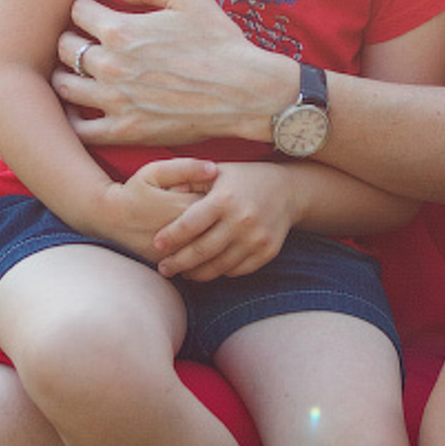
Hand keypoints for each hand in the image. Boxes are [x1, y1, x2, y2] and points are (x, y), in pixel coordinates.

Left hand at [55, 0, 292, 147]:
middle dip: (72, 39)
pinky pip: (80, 128)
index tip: (94, 14)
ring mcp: (115, 101)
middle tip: (84, 42)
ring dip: (66, 75)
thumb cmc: (220, 42)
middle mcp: (110, 65)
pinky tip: (82, 109)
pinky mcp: (125, 131)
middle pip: (64, 48)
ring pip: (64, 86)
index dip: (85, 9)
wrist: (245, 91)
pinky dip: (73, 119)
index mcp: (121, 30)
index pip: (77, 12)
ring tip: (78, 74)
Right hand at [96, 158, 218, 262]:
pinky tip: (203, 243)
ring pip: (208, 250)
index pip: (218, 206)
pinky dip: (203, 256)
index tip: (219, 192)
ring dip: (215, 240)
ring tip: (212, 226)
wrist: (109, 217)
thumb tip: (214, 169)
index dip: (222, 198)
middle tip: (218, 212)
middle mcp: (180, 234)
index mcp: (181, 208)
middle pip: (217, 229)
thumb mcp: (156, 170)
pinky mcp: (168, 263)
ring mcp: (174, 252)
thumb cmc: (134, 190)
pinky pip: (195, 263)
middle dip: (221, 221)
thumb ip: (186, 167)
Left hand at [154, 162, 295, 280]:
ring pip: (218, 267)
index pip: (190, 224)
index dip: (171, 236)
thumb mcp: (217, 172)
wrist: (288, 190)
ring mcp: (256, 239)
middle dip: (177, 263)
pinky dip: (220, 272)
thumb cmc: (244, 179)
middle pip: (202, 251)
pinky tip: (208, 268)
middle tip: (162, 268)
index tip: (156, 244)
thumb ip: (189, 181)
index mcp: (224, 199)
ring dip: (196, 273)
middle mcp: (241, 220)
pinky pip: (236, 271)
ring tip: (182, 272)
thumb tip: (162, 193)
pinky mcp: (267, 252)